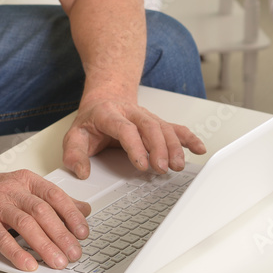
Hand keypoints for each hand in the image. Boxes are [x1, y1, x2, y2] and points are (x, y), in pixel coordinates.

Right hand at [0, 169, 91, 271]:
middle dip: (62, 235)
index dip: (71, 215)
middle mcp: (12, 190)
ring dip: (45, 245)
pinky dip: (16, 252)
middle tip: (74, 254)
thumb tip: (83, 209)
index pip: (54, 195)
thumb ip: (51, 199)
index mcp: (25, 181)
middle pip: (42, 211)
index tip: (83, 233)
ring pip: (25, 224)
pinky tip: (28, 264)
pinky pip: (1, 237)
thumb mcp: (21, 188)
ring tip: (58, 262)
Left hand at [62, 99, 206, 178]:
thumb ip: (73, 153)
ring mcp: (146, 117)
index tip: (142, 165)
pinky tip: (198, 148)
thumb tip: (81, 171)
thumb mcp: (75, 135)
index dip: (135, 146)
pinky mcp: (157, 123)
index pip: (125, 129)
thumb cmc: (92, 121)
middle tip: (162, 168)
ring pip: (164, 127)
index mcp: (109, 114)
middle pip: (149, 126)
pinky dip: (189, 138)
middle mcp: (131, 113)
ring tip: (177, 165)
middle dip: (159, 148)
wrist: (104, 100)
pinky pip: (176, 128)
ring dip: (174, 146)